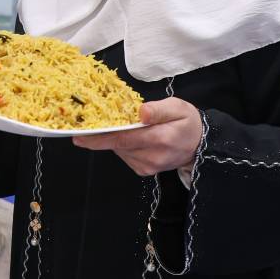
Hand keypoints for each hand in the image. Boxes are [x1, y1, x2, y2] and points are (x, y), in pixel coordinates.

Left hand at [72, 98, 205, 176]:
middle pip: (118, 145)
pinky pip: (125, 154)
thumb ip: (158, 110)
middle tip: (89, 122)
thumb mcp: (178, 108)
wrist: (200, 145)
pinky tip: (130, 135)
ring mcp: (147, 166)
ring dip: (114, 138)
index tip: (79, 136)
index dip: (100, 137)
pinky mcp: (144, 170)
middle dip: (102, 134)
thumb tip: (140, 113)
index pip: (123, 139)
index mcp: (160, 139)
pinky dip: (122, 144)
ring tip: (117, 125)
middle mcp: (152, 157)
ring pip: (119, 150)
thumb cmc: (187, 122)